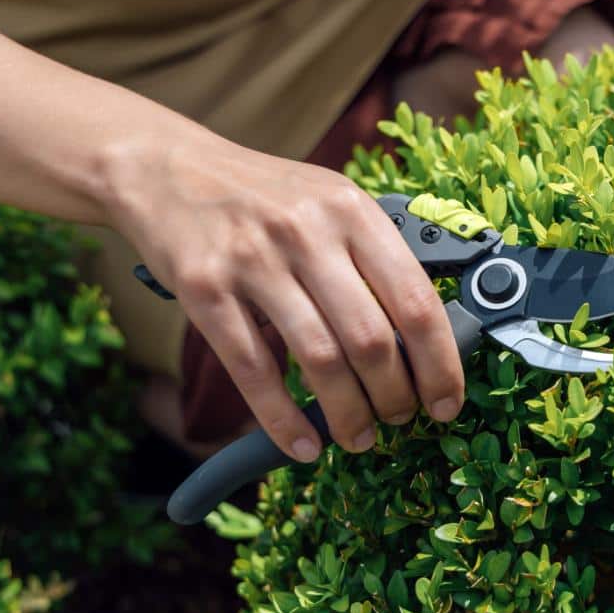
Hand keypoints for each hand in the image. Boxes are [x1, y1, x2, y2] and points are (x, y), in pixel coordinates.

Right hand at [104, 130, 464, 461]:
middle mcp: (307, 232)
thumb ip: (374, 257)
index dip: (439, 362)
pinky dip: (283, 420)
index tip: (447, 401)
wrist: (166, 166)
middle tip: (400, 419)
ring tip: (360, 438)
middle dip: (395, 396)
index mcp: (352, 211)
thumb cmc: (264, 196)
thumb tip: (425, 338)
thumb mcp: (330, 203)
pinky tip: (303, 445)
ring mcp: (253, 260)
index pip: (416, 300)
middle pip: (372, 339)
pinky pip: (254, 369)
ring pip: (320, 360)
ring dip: (348, 414)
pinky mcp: (204, 288)